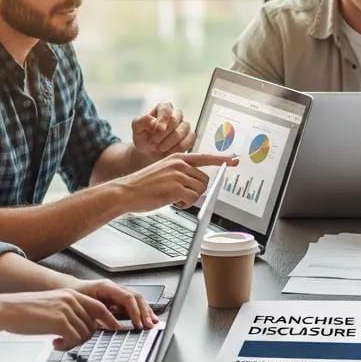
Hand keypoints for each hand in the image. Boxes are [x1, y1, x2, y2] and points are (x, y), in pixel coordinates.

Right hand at [0, 288, 126, 350]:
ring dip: (73, 343)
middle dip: (84, 337)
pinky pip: (74, 339)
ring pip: (84, 333)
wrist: (7, 309)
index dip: (109, 319)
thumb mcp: (53, 305)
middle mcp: (72, 300)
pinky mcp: (59, 321)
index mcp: (72, 294)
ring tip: (58, 343)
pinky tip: (54, 344)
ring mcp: (67, 310)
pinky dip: (66, 346)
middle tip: (68, 342)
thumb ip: (69, 311)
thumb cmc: (26, 310)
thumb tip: (82, 326)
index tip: (115, 328)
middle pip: (93, 324)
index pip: (99, 307)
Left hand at [68, 278, 157, 329]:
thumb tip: (115, 325)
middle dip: (144, 312)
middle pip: (136, 297)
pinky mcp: (117, 298)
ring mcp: (117, 292)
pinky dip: (141, 311)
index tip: (138, 324)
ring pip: (137, 299)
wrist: (68, 289)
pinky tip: (146, 319)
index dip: (134, 311)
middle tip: (149, 325)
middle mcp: (114, 288)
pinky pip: (132, 303)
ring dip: (146, 311)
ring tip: (153, 322)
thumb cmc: (74, 297)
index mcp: (106, 287)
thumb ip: (99, 315)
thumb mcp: (84, 307)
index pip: (127, 298)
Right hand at [116, 153, 237, 211]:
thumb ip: (181, 172)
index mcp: (177, 157)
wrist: (125, 192)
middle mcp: (180, 163)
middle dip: (197, 190)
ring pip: (200, 190)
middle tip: (180, 195)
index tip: (234, 160)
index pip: (205, 157)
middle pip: (205, 180)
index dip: (222, 159)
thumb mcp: (164, 170)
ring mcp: (178, 175)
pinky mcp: (176, 188)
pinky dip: (185, 205)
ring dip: (190, 198)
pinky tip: (172, 203)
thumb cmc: (143, 185)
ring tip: (173, 198)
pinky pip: (193, 199)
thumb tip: (198, 183)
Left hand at [132, 101, 193, 158]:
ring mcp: (184, 126)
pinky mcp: (189, 138)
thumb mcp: (137, 128)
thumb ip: (142, 121)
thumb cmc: (143, 137)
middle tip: (153, 142)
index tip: (158, 130)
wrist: (148, 152)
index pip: (166, 108)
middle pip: (176, 120)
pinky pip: (189, 141)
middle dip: (164, 134)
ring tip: (160, 148)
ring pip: (184, 130)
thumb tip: (154, 121)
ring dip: (170, 142)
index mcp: (163, 108)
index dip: (163, 119)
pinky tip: (168, 152)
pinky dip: (178, 148)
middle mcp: (176, 115)